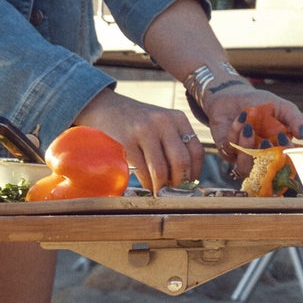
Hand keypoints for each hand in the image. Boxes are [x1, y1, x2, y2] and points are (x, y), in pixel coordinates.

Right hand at [72, 88, 203, 192]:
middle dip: (179, 184)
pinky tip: (148, 187)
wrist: (106, 108)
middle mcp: (163, 122)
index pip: (196, 151)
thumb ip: (176, 143)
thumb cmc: (139, 122)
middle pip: (181, 161)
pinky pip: (142, 171)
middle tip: (175, 194)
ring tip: (161, 193)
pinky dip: (147, 184)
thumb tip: (189, 179)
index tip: (190, 186)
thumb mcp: (162, 123)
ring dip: (162, 187)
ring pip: (161, 169)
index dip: (195, 173)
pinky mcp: (125, 142)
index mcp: (177, 118)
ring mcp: (143, 131)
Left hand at [201, 84, 302, 160]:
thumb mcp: (282, 107)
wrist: (235, 95)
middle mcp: (261, 156)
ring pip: (244, 167)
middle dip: (265, 158)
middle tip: (265, 141)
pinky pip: (230, 150)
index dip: (285, 157)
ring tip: (248, 127)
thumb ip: (295, 119)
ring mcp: (243, 156)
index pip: (285, 163)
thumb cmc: (261, 103)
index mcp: (278, 149)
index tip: (283, 139)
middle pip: (265, 171)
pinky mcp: (226, 150)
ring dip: (247, 148)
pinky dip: (235, 133)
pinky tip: (240, 118)